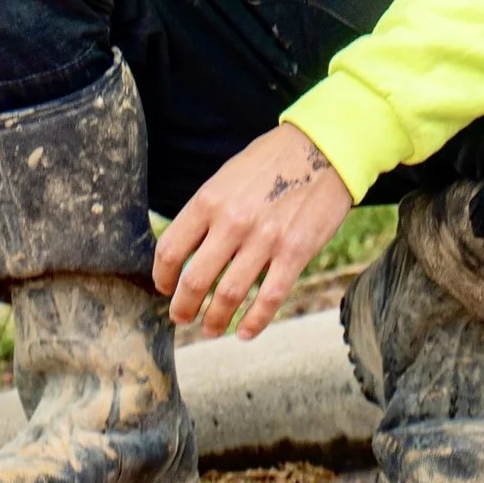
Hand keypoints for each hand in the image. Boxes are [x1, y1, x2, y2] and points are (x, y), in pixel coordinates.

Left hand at [154, 124, 354, 339]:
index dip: (162, 276)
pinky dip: (253, 322)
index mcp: (209, 200)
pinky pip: (269, 299)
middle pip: (194, 280)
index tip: (164, 287)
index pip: (170, 249)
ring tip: (210, 328)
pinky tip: (244, 333)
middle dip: (183, 307)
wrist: (321, 149)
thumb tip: (185, 249)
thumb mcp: (227, 177)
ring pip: (229, 296)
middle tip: (181, 317)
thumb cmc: (270, 162)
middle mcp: (232, 222)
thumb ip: (206, 211)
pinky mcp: (295, 252)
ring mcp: (265, 239)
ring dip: (214, 320)